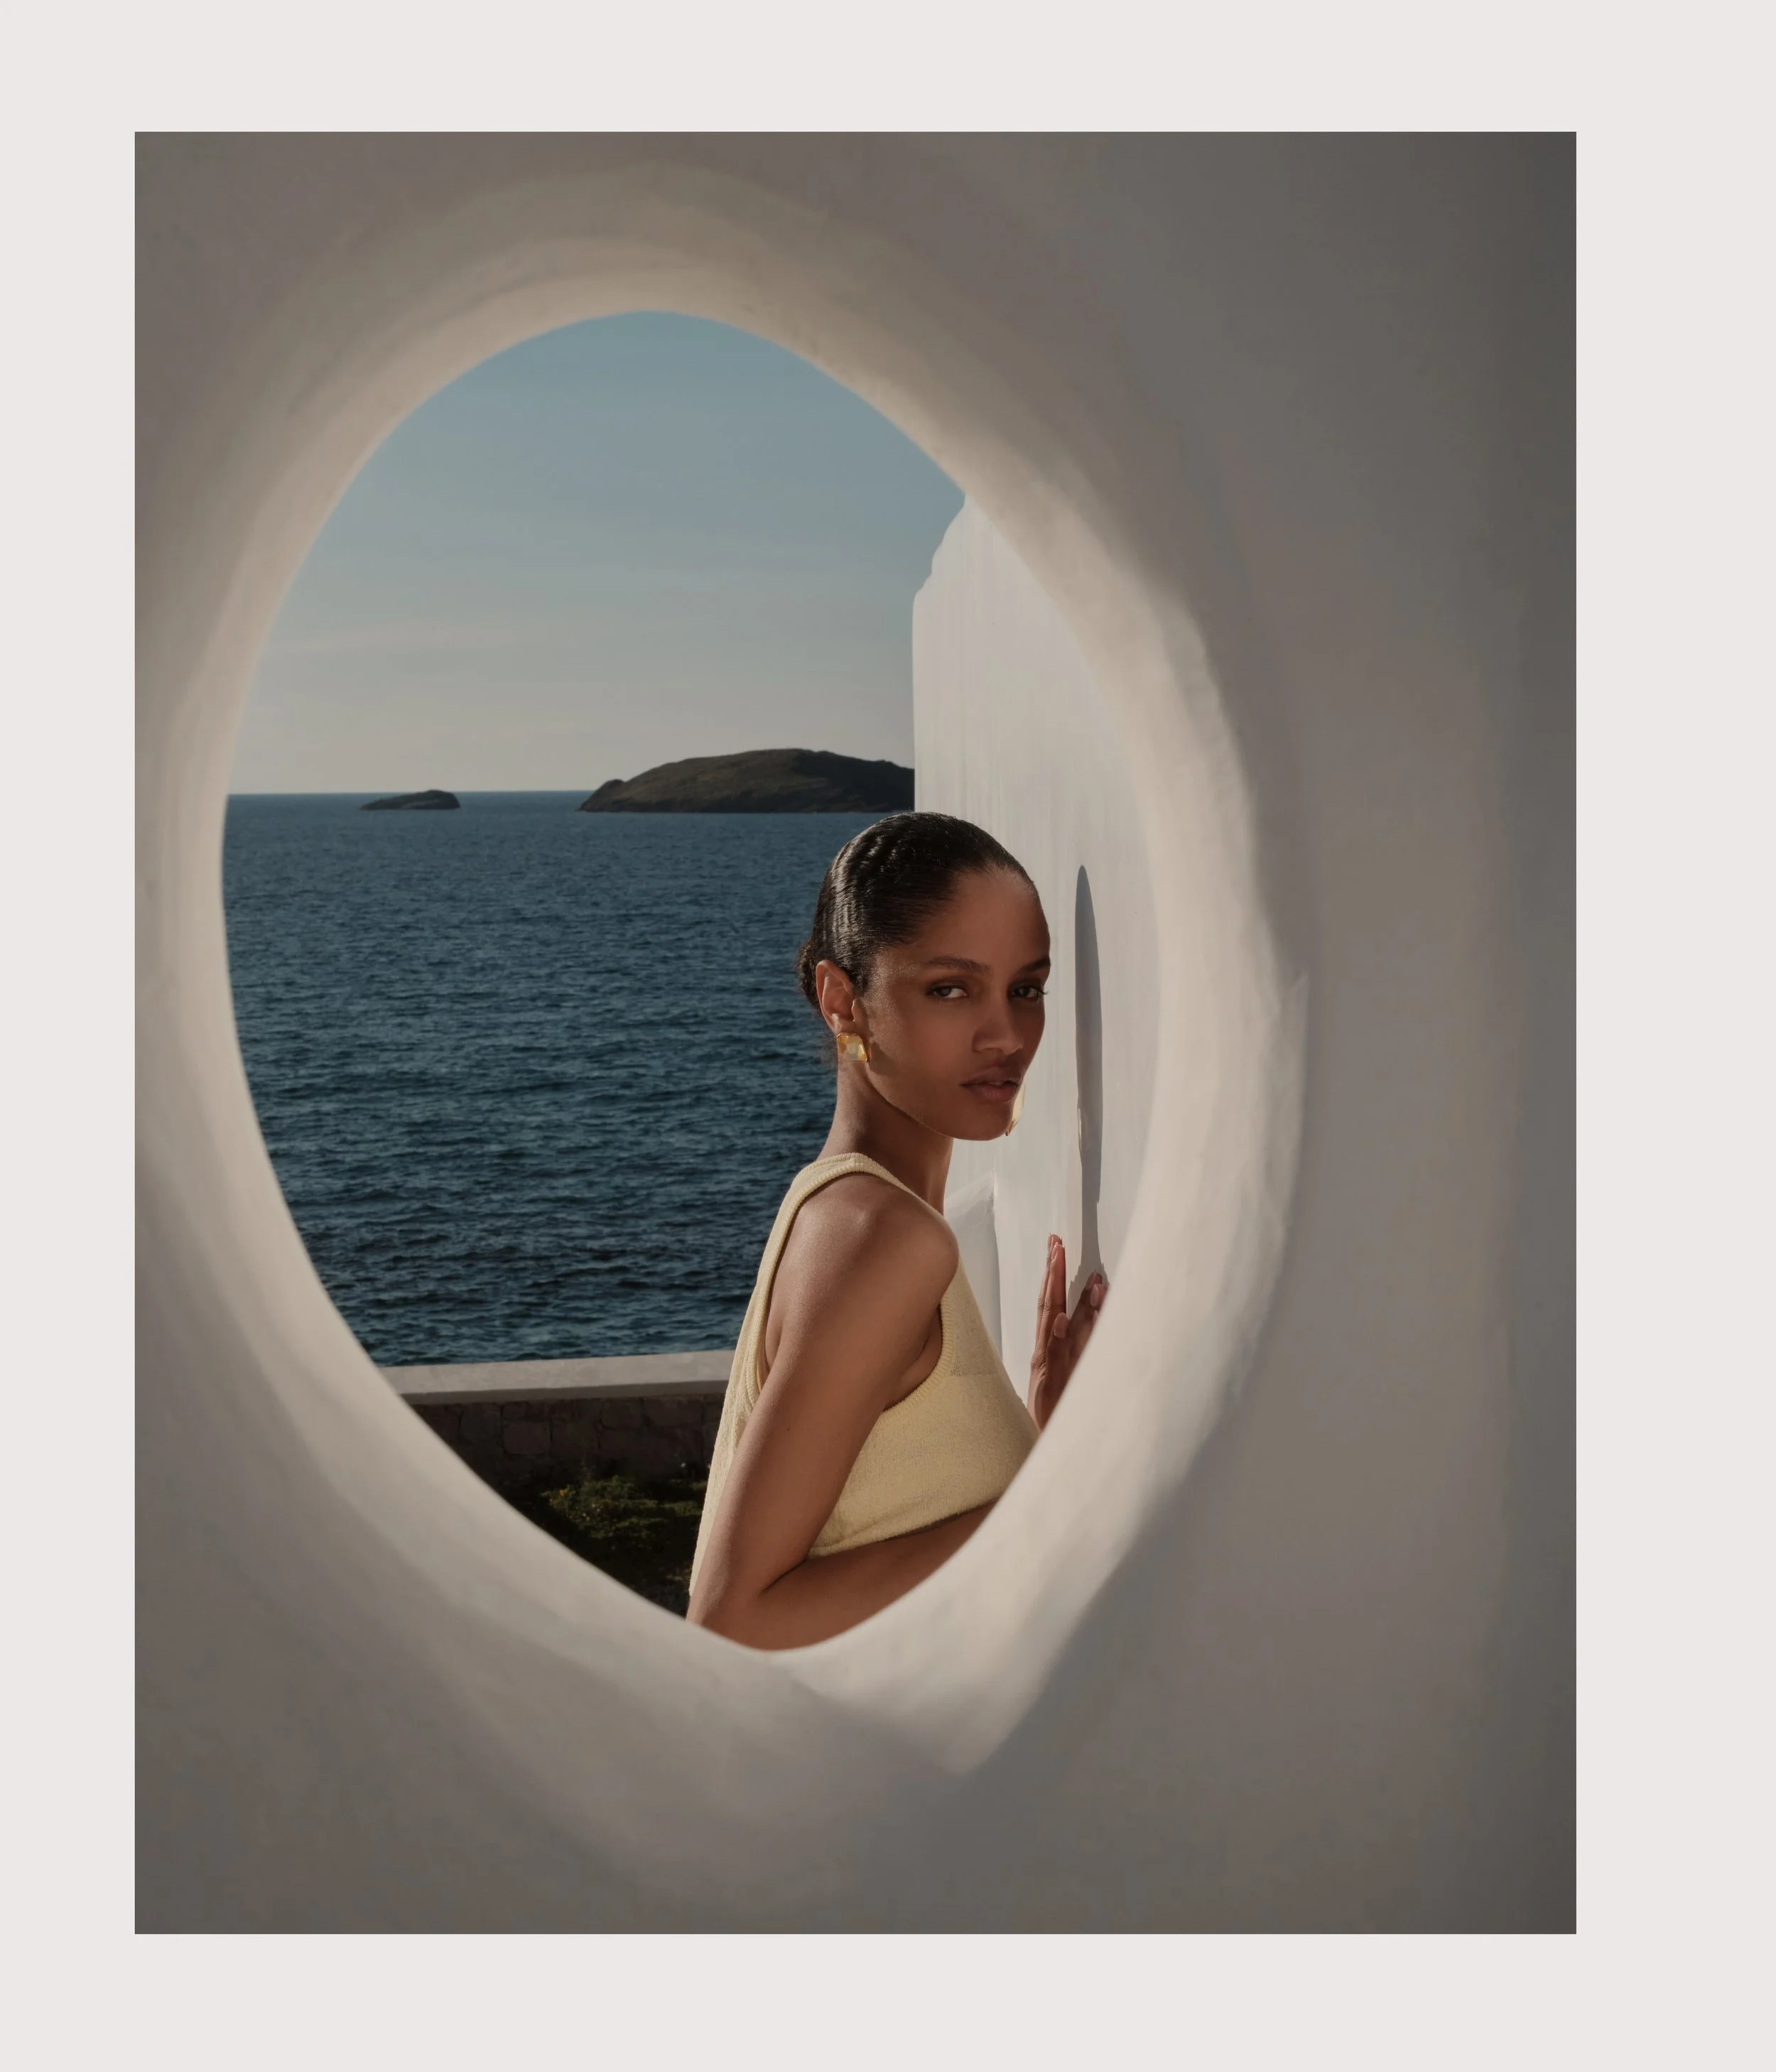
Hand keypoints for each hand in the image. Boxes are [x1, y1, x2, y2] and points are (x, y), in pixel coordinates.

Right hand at [1027, 1234, 1106, 1430]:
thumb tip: (1100, 1313)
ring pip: (1051, 1322)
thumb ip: (1085, 1344)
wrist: (1050, 1442)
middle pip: (1050, 1303)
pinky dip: (1054, 1336)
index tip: (1058, 1246)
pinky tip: (1059, 1319)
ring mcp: (1048, 1363)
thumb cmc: (1064, 1410)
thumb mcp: (1078, 1373)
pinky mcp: (1049, 1381)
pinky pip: (1052, 1356)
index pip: (1055, 1301)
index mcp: (1054, 1345)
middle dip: (1053, 1271)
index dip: (1056, 1273)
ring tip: (1058, 1262)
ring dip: (1055, 1291)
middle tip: (1056, 1242)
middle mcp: (1049, 1349)